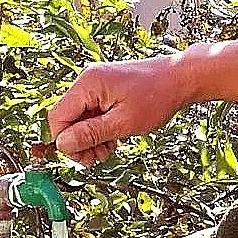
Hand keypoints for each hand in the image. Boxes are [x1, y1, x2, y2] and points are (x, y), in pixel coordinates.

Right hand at [48, 53, 202, 165]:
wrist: (180, 78)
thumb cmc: (158, 96)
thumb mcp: (123, 122)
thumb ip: (91, 133)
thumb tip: (63, 145)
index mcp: (88, 84)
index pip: (57, 116)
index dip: (65, 141)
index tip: (81, 157)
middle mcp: (88, 81)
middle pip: (67, 118)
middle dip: (79, 142)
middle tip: (96, 158)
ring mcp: (96, 84)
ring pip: (79, 118)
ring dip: (90, 138)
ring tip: (107, 150)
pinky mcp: (105, 90)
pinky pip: (92, 113)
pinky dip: (98, 128)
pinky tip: (112, 139)